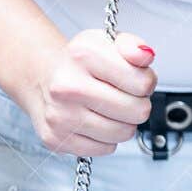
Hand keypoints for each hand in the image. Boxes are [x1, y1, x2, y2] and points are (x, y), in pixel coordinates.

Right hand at [20, 30, 157, 156]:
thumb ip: (133, 45)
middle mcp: (67, 86)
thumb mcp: (109, 42)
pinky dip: (107, 138)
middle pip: (137, 111)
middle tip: (125, 96)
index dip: (147, 82)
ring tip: (111, 108)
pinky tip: (96, 121)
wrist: (44, 79)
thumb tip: (145, 55)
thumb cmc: (81, 63)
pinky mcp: (55, 139)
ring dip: (125, 122)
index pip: (143, 83)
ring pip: (123, 132)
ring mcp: (60, 115)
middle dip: (139, 104)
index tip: (135, 79)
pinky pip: (105, 148)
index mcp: (84, 55)